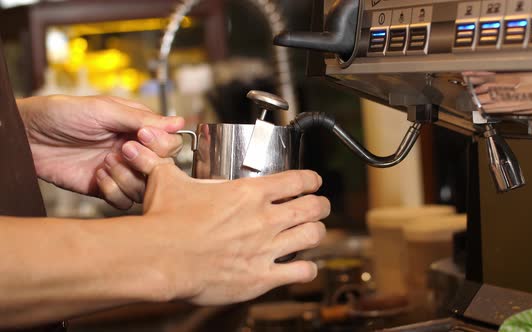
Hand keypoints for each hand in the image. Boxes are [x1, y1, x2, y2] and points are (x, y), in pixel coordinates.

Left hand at [18, 95, 183, 208]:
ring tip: (105, 162)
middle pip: (163, 168)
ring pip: (146, 188)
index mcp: (138, 128)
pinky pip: (125, 201)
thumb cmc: (61, 114)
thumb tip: (179, 122)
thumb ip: (142, 119)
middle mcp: (134, 150)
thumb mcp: (104, 109)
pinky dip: (114, 191)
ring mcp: (121, 171)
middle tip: (122, 151)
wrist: (28, 136)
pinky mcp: (105, 189)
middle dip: (146, 162)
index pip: (171, 142)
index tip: (141, 138)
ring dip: (127, 177)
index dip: (162, 144)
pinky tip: (97, 176)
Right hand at [120, 141, 329, 304]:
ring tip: (315, 232)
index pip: (297, 180)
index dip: (311, 179)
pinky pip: (300, 272)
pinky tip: (304, 268)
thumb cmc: (165, 221)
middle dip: (321, 205)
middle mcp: (265, 219)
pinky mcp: (262, 277)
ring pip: (313, 236)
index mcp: (250, 192)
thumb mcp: (167, 181)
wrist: (160, 258)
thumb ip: (165, 164)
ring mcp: (266, 248)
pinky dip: (307, 269)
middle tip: (320, 206)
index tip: (313, 181)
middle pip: (313, 207)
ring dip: (317, 232)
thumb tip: (148, 151)